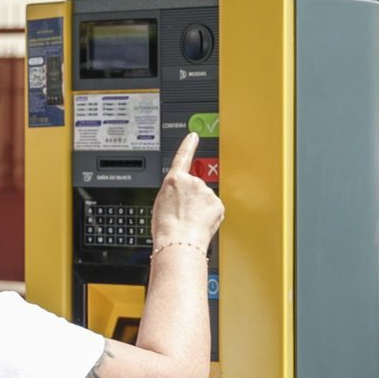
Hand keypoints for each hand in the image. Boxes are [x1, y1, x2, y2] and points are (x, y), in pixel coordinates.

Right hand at [151, 132, 223, 249]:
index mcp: (174, 180)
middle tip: (183, 214)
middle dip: (192, 198)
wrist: (179, 241)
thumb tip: (182, 198)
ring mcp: (207, 193)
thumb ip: (173, 193)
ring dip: (199, 209)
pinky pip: (214, 209)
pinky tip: (200, 224)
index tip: (194, 136)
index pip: (183, 156)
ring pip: (205, 199)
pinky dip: (209, 216)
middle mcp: (193, 182)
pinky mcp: (218, 204)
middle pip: (195, 186)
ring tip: (189, 222)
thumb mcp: (160, 203)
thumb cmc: (167, 227)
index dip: (188, 145)